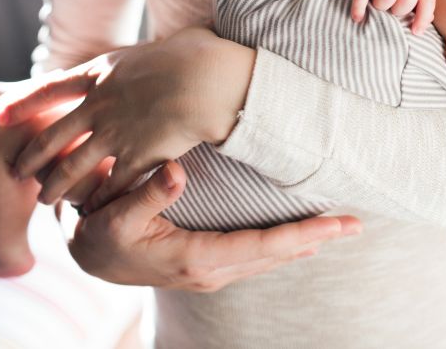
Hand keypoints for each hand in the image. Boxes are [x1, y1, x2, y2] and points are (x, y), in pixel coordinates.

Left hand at [0, 28, 255, 209]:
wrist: (209, 79)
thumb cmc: (196, 55)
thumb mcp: (161, 43)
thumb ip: (154, 54)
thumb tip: (172, 45)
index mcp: (101, 72)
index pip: (50, 89)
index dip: (24, 103)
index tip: (1, 114)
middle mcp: (98, 105)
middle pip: (52, 136)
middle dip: (30, 156)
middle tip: (15, 170)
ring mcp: (114, 133)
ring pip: (72, 167)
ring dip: (55, 186)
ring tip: (44, 200)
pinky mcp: (135, 156)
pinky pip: (109, 184)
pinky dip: (97, 199)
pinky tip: (89, 211)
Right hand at [68, 160, 361, 289]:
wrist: (87, 258)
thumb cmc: (101, 233)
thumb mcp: (117, 215)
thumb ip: (149, 194)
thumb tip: (178, 173)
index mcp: (197, 257)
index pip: (264, 245)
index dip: (304, 233)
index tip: (337, 224)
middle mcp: (212, 270)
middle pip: (277, 254)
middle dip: (319, 239)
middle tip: (358, 224)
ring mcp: (212, 272)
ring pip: (270, 258)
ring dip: (307, 244)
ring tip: (339, 229)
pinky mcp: (209, 266)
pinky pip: (257, 257)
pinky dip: (285, 247)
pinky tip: (302, 241)